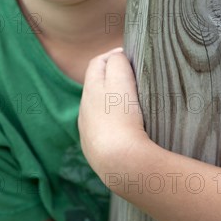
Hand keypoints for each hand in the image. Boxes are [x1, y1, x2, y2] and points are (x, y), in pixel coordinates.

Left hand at [78, 49, 147, 177]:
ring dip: (114, 104)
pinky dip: (114, 125)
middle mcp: (84, 109)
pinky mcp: (96, 151)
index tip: (132, 58)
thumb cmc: (122, 118)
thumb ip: (117, 62)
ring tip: (135, 105)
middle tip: (136, 79)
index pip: (98, 62)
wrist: (120, 164)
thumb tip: (117, 57)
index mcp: (89, 90)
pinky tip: (129, 129)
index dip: (114, 56)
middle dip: (114, 79)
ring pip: (100, 109)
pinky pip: (105, 131)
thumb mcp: (121, 80)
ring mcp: (88, 132)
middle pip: (97, 86)